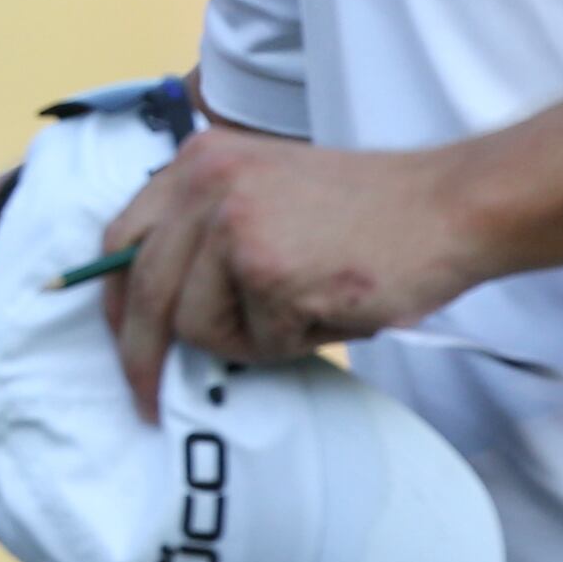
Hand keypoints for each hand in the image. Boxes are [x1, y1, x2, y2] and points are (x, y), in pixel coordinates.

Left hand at [99, 121, 484, 415]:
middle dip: (140, 355)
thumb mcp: (264, 192)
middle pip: (141, 290)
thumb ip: (205, 232)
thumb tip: (156, 315)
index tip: (118, 340)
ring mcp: (233, 227)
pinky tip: (332, 307)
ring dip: (249, 339)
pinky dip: (294, 343)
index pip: (122, 239)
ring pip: (197, 326)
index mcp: (197, 162)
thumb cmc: (366, 212)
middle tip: (144, 399)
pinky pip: (256, 343)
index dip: (113, 300)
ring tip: (306, 307)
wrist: (449, 207)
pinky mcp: (268, 271)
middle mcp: (204, 185)